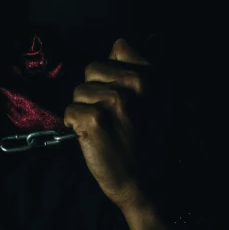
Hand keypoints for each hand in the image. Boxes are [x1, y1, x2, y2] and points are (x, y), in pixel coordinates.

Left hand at [64, 38, 154, 209]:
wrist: (146, 184)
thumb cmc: (149, 144)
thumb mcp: (159, 102)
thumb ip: (139, 72)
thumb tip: (116, 46)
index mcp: (154, 77)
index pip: (119, 48)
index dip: (111, 71)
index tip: (118, 93)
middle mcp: (137, 84)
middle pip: (92, 69)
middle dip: (94, 91)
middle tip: (110, 116)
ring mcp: (115, 101)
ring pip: (78, 91)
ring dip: (85, 109)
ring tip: (104, 128)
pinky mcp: (93, 119)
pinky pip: (69, 110)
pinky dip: (74, 125)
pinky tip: (92, 137)